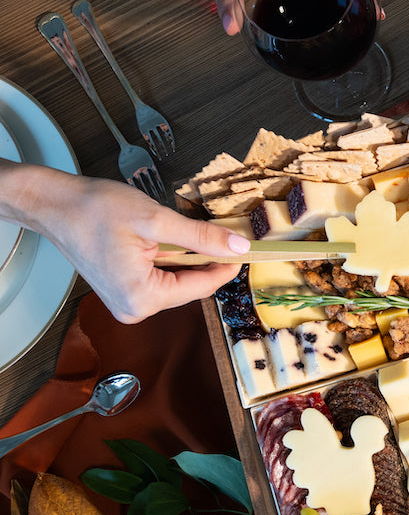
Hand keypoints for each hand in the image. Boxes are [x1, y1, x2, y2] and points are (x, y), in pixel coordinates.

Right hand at [14, 168, 249, 323]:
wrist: (54, 205)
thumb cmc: (95, 209)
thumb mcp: (156, 219)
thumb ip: (201, 237)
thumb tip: (239, 247)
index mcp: (143, 297)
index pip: (202, 286)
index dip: (227, 266)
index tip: (248, 250)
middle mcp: (135, 309)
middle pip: (190, 286)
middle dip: (205, 261)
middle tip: (220, 234)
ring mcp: (127, 304)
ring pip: (176, 282)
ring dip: (186, 259)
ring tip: (177, 232)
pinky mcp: (123, 293)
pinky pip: (160, 279)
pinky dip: (169, 261)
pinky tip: (164, 241)